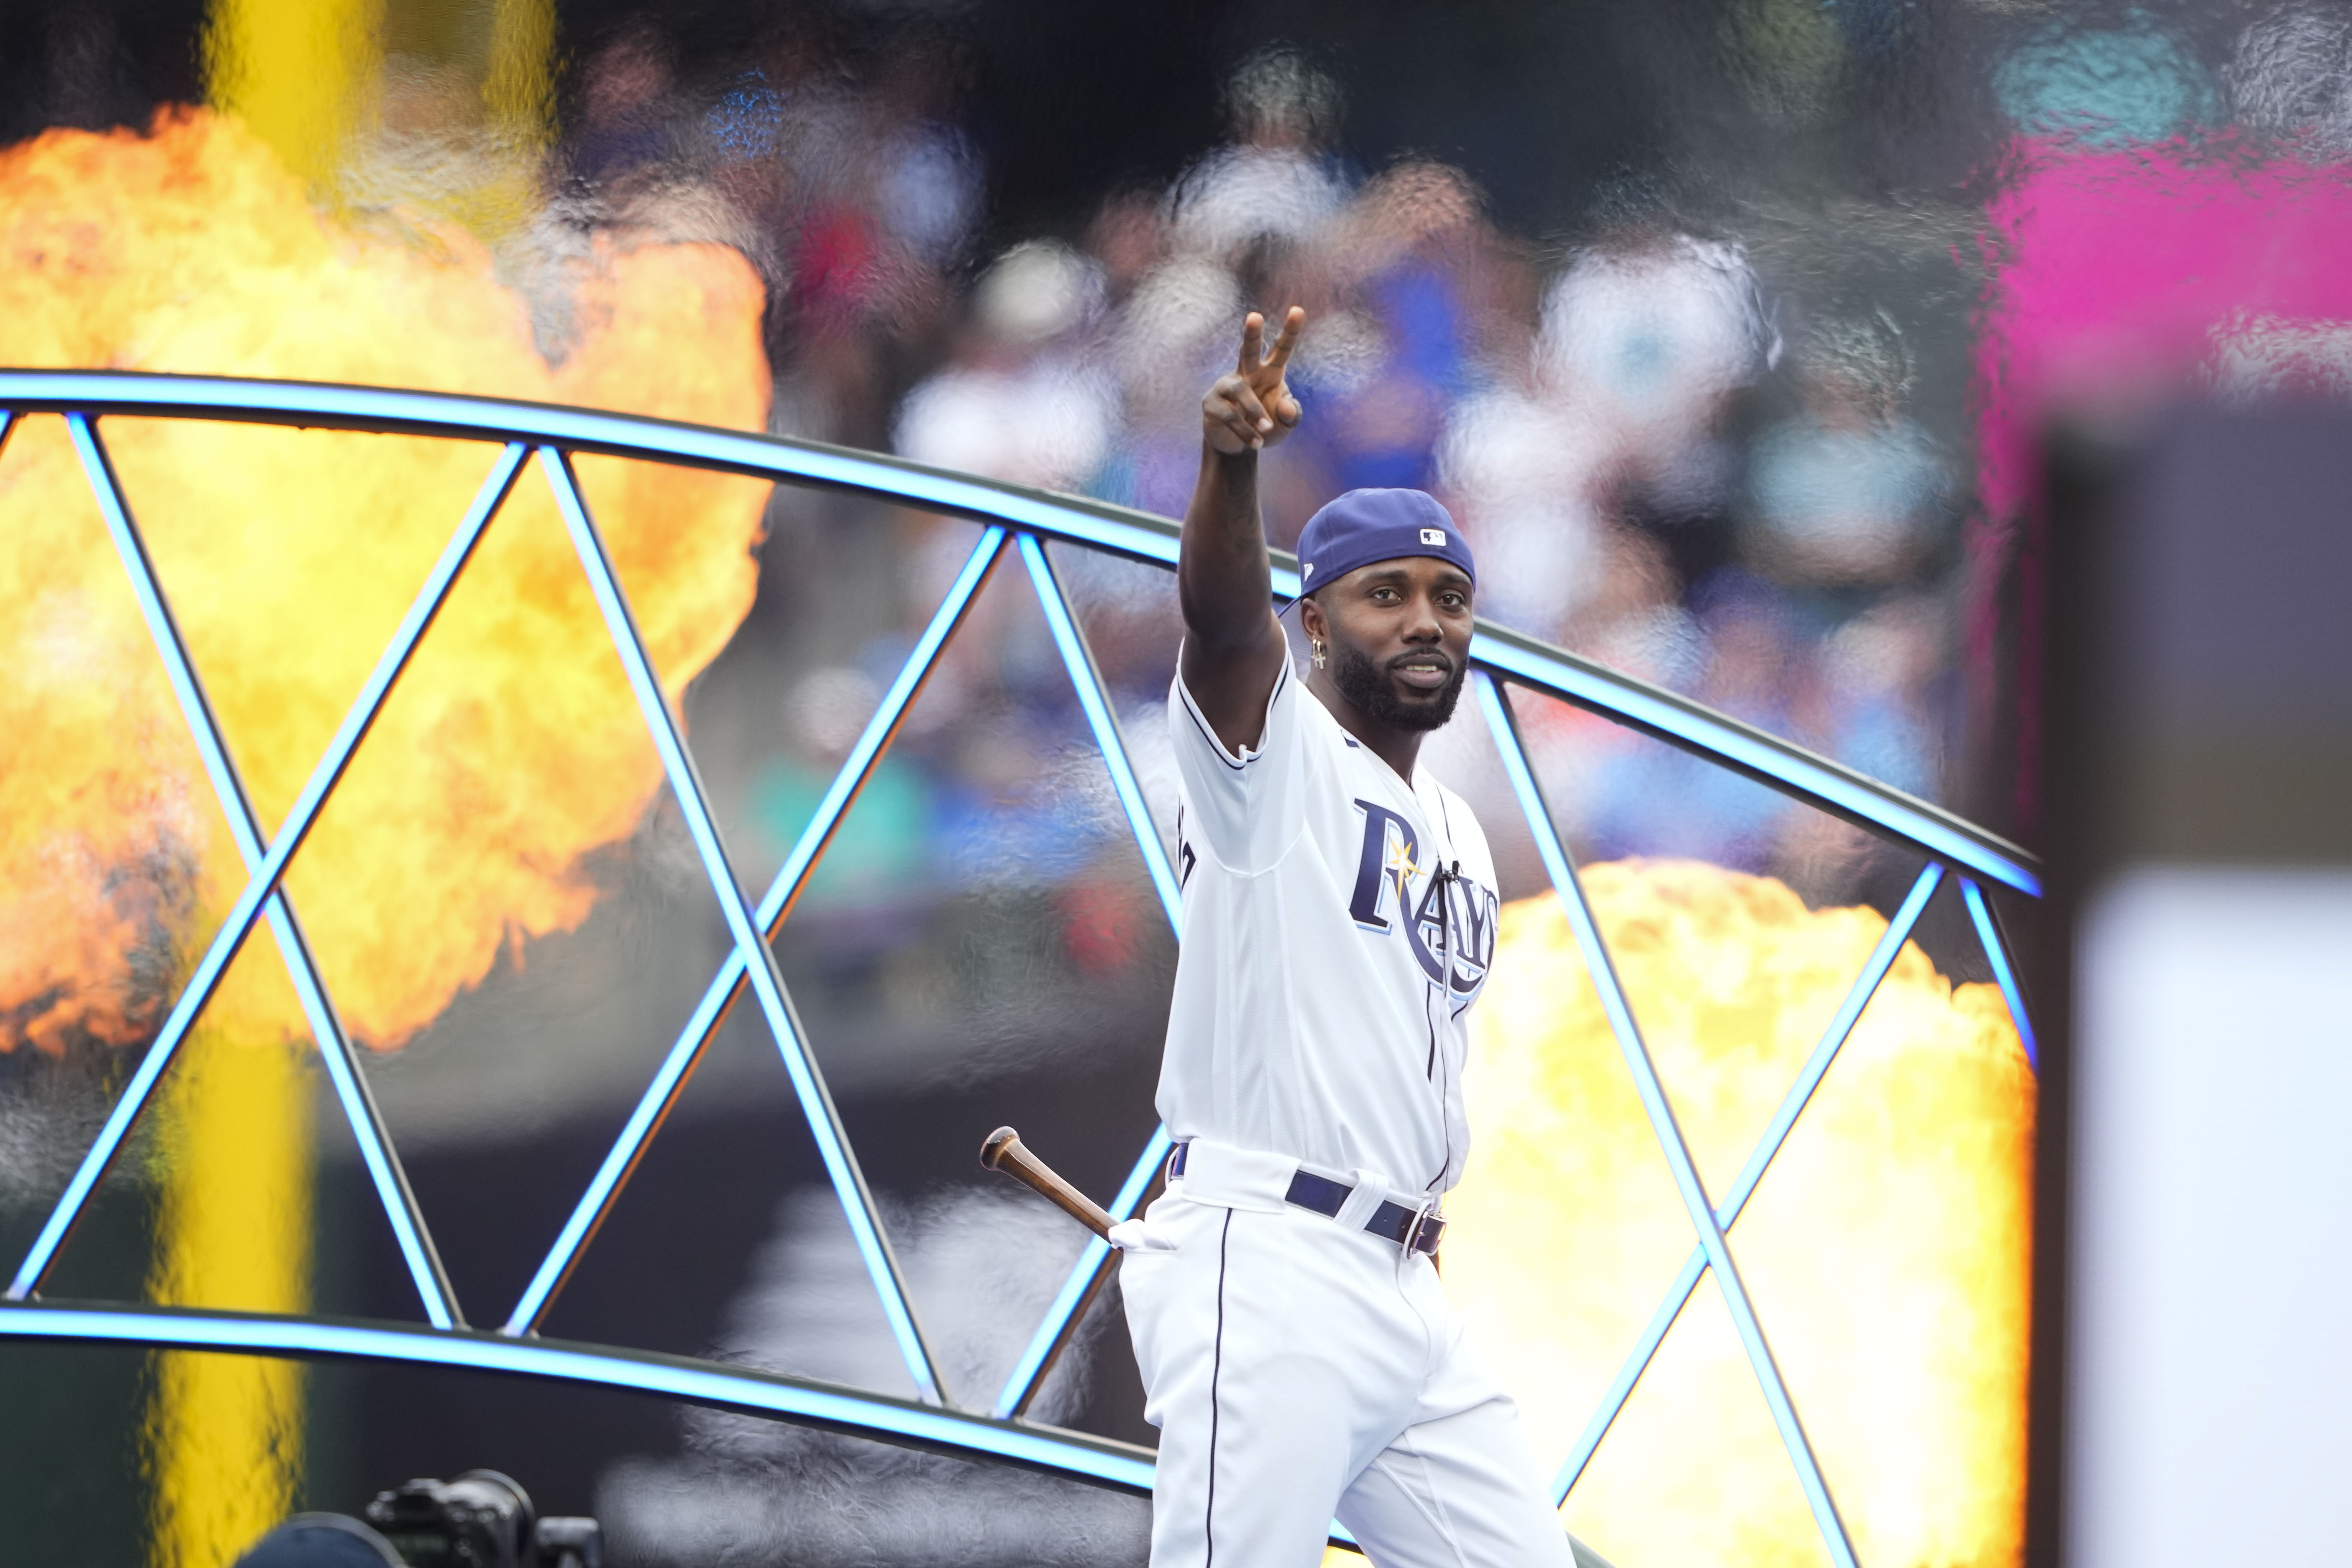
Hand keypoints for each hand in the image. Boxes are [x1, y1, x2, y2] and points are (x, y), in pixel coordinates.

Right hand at [1203, 307, 1304, 454]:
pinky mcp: (1211, 404)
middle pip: (1248, 350)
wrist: (1238, 447)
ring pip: (1241, 390)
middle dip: (1251, 334)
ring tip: (1267, 429)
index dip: (1290, 331)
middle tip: (1254, 316)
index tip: (1298, 310)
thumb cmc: (1265, 428)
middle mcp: (1247, 373)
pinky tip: (1256, 443)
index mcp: (1269, 373)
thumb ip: (1292, 416)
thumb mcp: (1285, 425)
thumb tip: (1285, 406)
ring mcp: (1226, 386)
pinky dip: (1246, 431)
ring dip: (1255, 411)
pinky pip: (1230, 415)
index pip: (1281, 349)